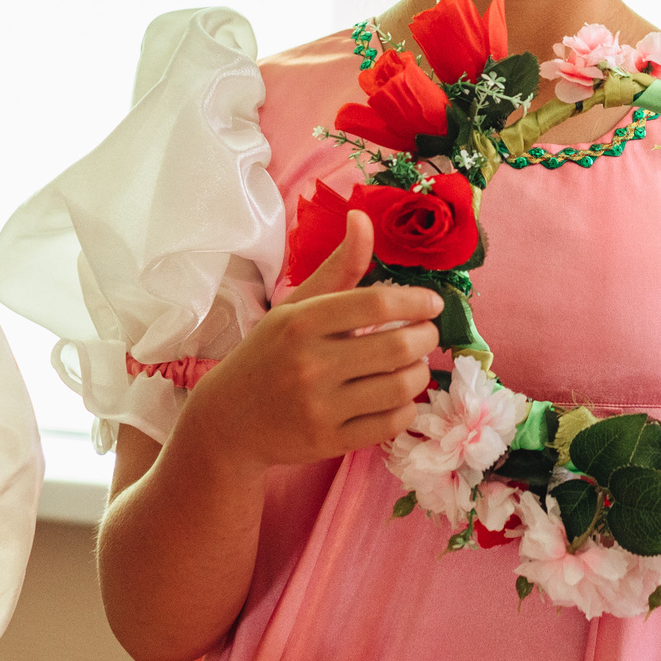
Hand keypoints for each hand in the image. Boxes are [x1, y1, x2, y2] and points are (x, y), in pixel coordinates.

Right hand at [175, 210, 441, 477]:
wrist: (228, 421)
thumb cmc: (269, 354)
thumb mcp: (296, 307)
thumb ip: (337, 267)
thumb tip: (363, 217)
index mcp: (301, 322)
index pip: (377, 303)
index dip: (417, 300)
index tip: (432, 304)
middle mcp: (310, 364)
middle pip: (399, 346)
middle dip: (427, 337)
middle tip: (427, 334)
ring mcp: (320, 408)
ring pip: (402, 387)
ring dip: (421, 372)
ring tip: (414, 363)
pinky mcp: (329, 442)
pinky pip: (391, 424)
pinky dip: (407, 407)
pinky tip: (399, 396)